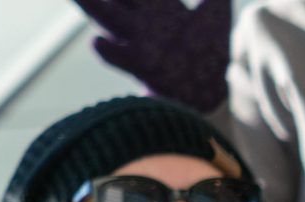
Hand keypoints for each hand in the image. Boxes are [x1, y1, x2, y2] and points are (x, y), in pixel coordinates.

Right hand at [74, 0, 229, 112]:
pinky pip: (123, 60)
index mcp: (158, 6)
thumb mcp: (215, 15)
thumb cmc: (209, 53)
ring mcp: (140, 42)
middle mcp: (143, 21)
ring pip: (108, 18)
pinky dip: (110, 53)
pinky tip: (96, 43)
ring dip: (89, 6)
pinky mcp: (145, 67)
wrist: (212, 90)